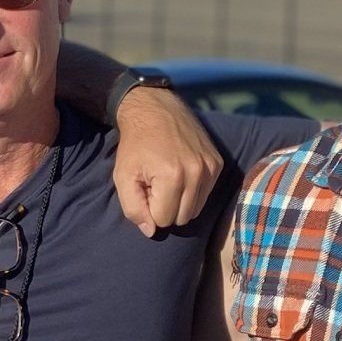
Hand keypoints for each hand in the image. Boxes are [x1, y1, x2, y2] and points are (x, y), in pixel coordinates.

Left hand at [111, 87, 221, 235]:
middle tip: (156, 185)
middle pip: (182, 218)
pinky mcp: (218, 163)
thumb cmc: (135, 144)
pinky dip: (193, 190)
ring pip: (196, 209)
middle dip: (166, 207)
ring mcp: (211, 167)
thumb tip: (151, 231)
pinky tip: (181, 172)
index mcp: (172, 177)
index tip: (146, 188)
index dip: (151, 208)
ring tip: (168, 179)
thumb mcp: (123, 176)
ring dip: (180, 201)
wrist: (155, 108)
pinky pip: (206, 194)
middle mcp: (197, 173)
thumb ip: (133, 209)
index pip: (164, 220)